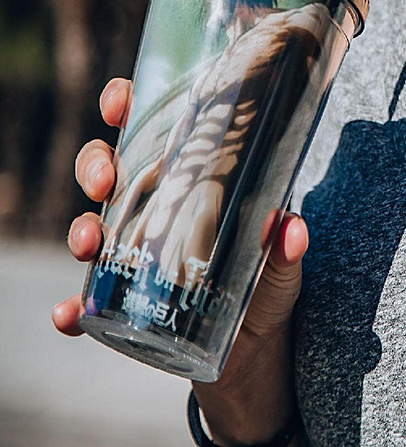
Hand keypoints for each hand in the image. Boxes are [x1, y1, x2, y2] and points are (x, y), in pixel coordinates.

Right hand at [52, 78, 309, 345]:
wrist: (257, 344)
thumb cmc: (268, 280)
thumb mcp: (281, 260)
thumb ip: (287, 246)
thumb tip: (292, 228)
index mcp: (190, 176)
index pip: (150, 128)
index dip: (125, 106)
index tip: (120, 104)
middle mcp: (156, 206)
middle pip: (108, 169)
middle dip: (94, 166)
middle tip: (105, 181)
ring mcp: (136, 250)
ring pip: (91, 224)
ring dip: (80, 229)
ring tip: (91, 243)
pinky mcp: (126, 299)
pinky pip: (88, 300)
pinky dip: (72, 308)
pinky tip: (70, 314)